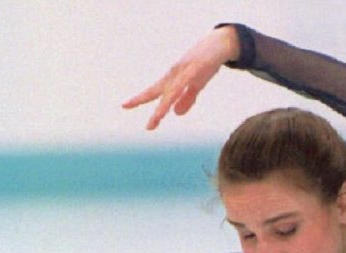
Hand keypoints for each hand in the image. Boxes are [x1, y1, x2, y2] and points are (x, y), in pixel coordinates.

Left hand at [122, 27, 239, 129]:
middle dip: (143, 99)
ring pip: (172, 89)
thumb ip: (186, 99)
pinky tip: (176, 96)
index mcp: (173, 79)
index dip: (139, 98)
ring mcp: (185, 69)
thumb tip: (175, 113)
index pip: (154, 92)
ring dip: (165, 103)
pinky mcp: (197, 66)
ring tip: (158, 116)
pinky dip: (181, 88)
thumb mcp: (196, 85)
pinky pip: (188, 80)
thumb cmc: (207, 63)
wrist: (221, 43)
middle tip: (126, 106)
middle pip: (157, 90)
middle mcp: (175, 74)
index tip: (124, 105)